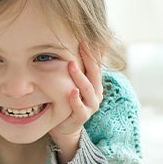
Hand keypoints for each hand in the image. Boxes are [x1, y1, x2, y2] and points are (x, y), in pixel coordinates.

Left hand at [48, 42, 103, 162]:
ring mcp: (90, 106)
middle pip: (94, 73)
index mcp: (95, 84)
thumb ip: (76, 70)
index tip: (89, 36)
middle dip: (89, 58)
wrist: (65, 127)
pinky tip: (72, 91)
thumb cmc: (68, 102)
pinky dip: (75, 100)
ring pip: (87, 89)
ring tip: (71, 65)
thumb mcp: (74, 84)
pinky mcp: (82, 117)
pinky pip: (79, 107)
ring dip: (79, 76)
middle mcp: (96, 94)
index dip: (95, 50)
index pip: (97, 64)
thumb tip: (75, 47)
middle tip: (82, 44)